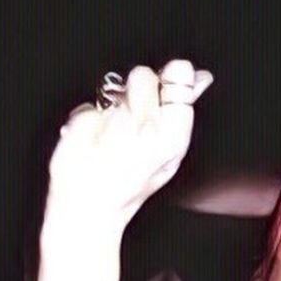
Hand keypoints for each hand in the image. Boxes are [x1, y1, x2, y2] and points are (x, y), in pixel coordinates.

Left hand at [47, 60, 212, 226]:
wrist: (90, 209)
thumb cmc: (131, 188)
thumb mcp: (169, 158)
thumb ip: (182, 112)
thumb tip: (198, 78)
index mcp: (174, 133)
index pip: (180, 72)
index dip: (170, 79)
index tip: (163, 93)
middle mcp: (146, 125)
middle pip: (143, 75)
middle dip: (136, 93)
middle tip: (132, 123)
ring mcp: (111, 121)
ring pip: (113, 89)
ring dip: (111, 108)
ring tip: (110, 139)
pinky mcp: (82, 121)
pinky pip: (87, 107)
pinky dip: (87, 122)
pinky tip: (90, 144)